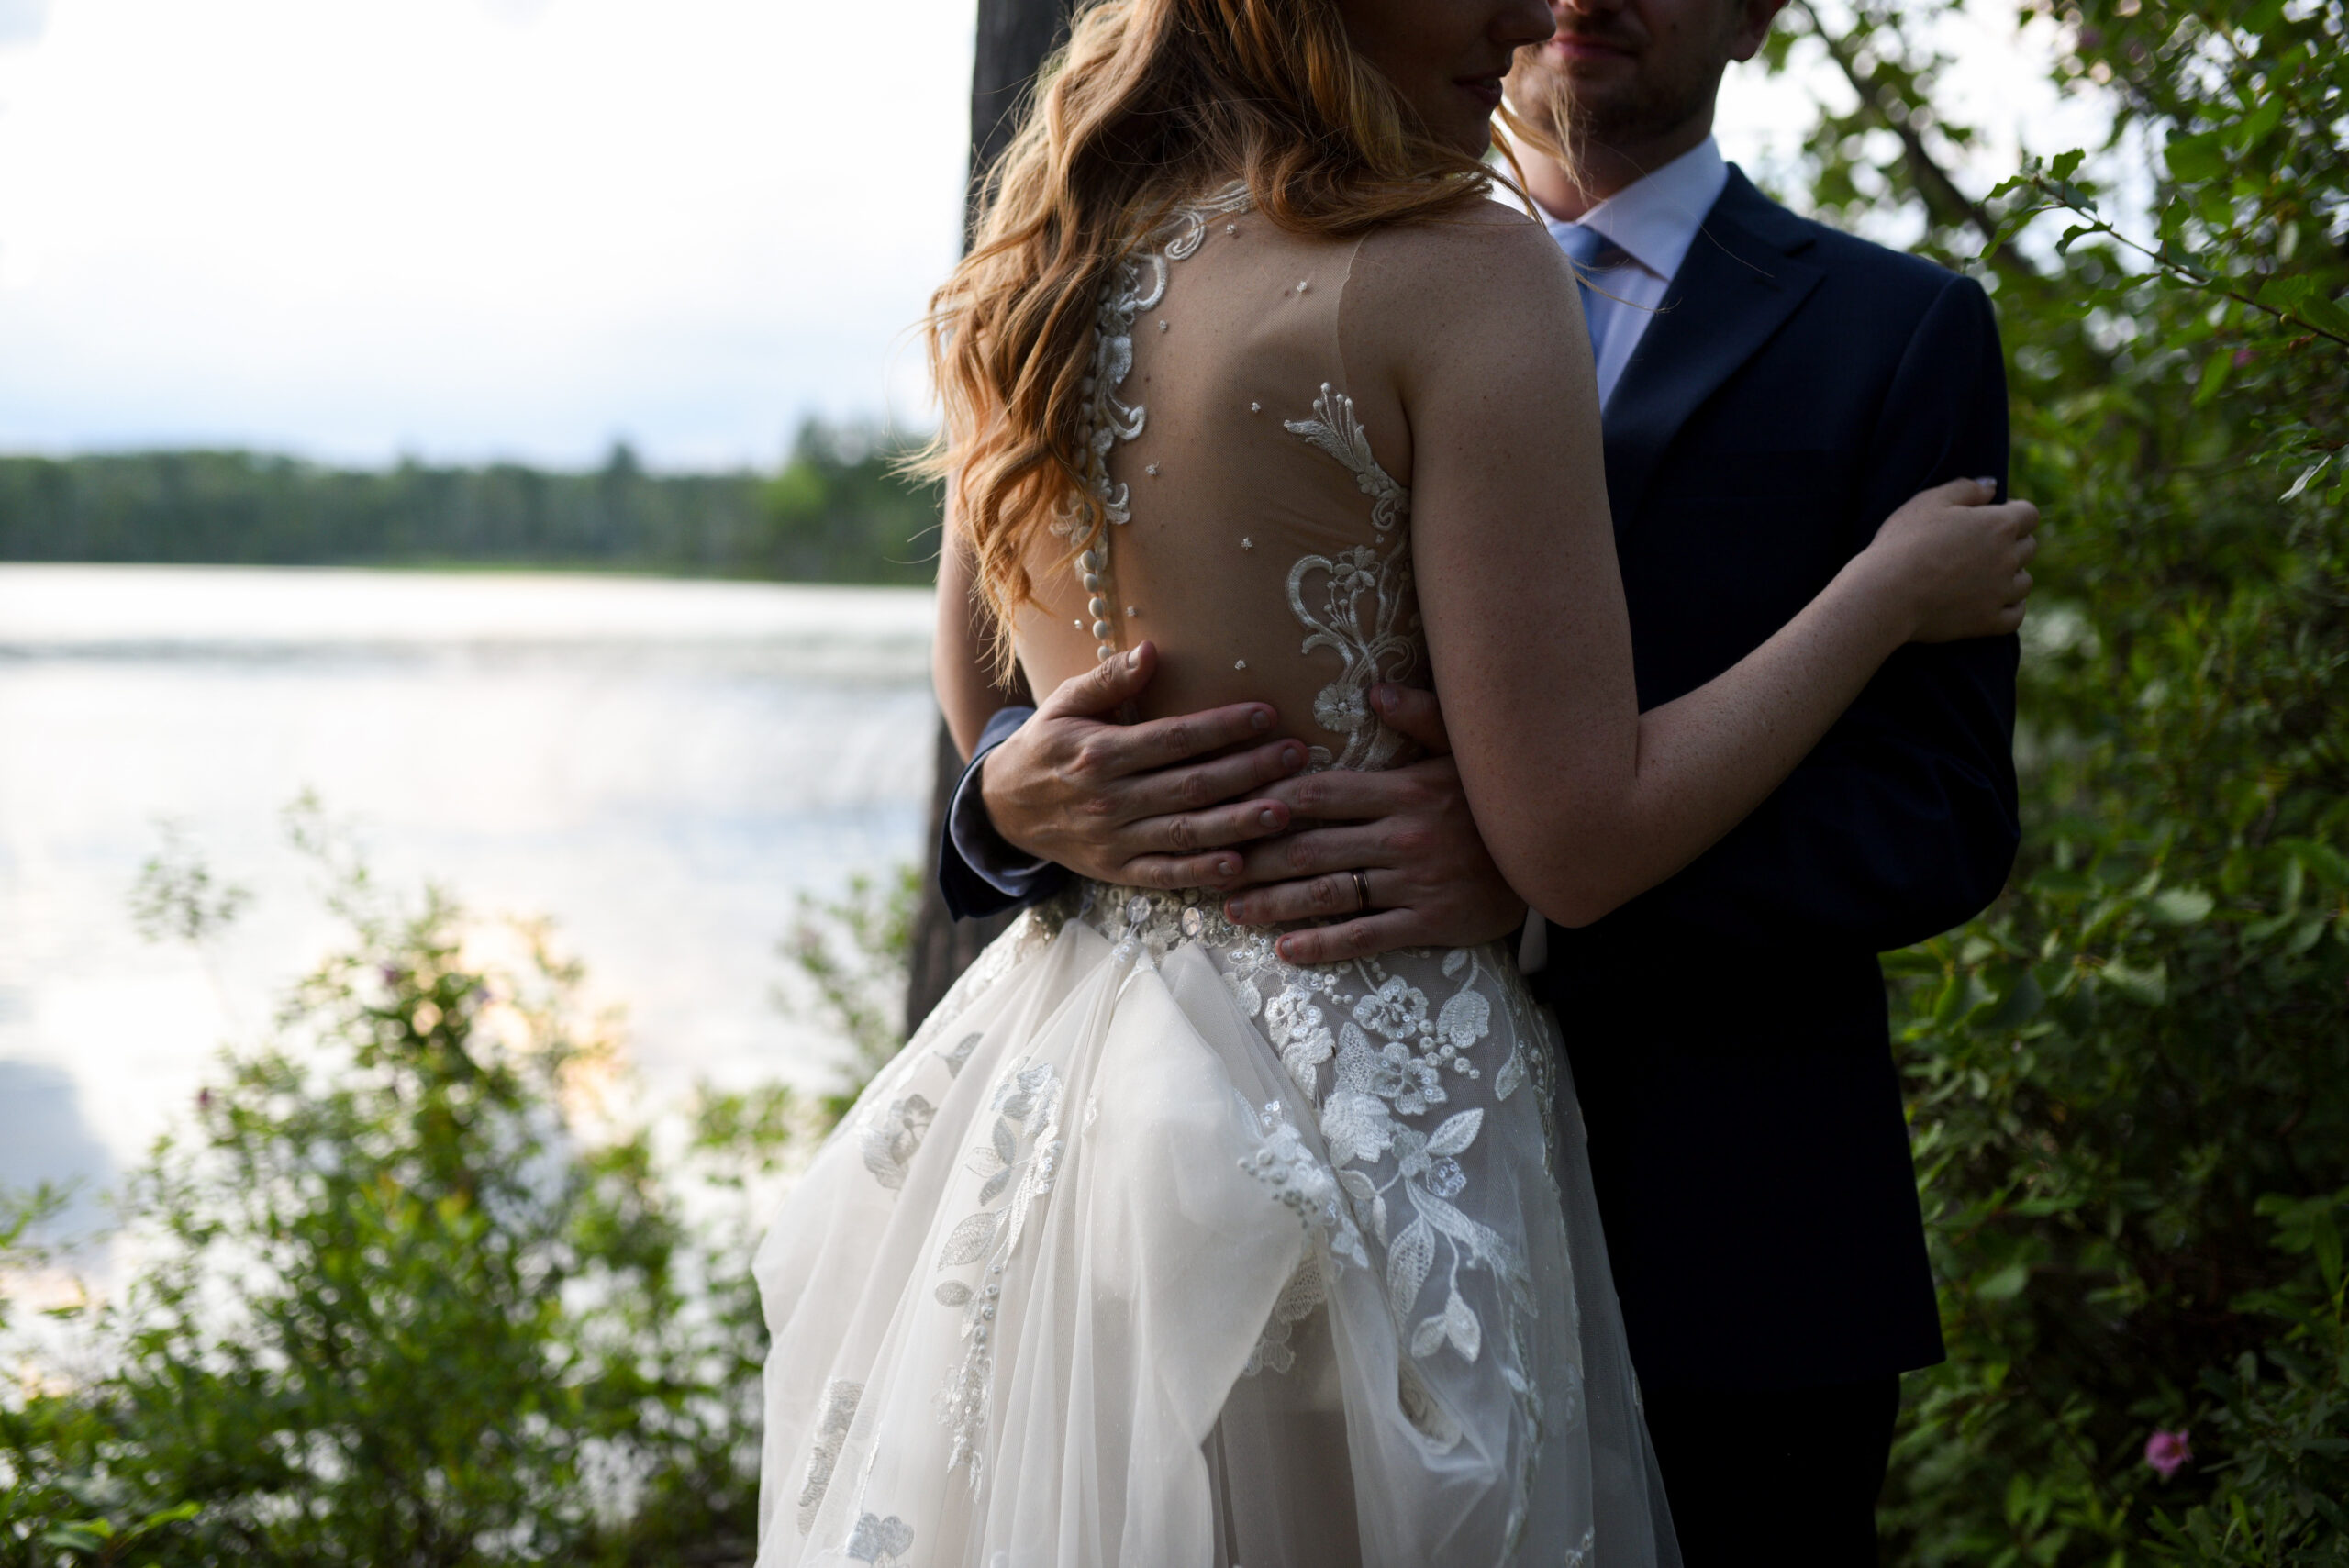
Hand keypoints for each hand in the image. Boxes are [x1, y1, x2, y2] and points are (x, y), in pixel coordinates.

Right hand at [978, 642, 1310, 888]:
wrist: (1004, 808)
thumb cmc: (1046, 746)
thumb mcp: (1064, 703)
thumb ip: (1108, 679)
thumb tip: (1152, 650)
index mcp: (1099, 753)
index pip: (1172, 738)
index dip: (1221, 727)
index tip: (1265, 714)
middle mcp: (1108, 798)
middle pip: (1189, 785)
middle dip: (1247, 770)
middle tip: (1295, 756)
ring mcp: (1114, 839)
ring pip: (1184, 832)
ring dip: (1237, 823)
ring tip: (1284, 812)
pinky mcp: (1117, 871)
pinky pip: (1164, 873)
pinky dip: (1201, 873)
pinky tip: (1239, 865)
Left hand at [1221, 685, 1526, 964]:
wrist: (1559, 854)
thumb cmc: (1498, 799)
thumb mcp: (1468, 749)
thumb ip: (1421, 717)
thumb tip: (1374, 691)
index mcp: (1405, 789)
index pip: (1320, 792)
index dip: (1269, 799)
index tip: (1228, 805)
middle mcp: (1404, 835)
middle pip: (1311, 845)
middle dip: (1255, 857)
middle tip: (1210, 864)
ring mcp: (1415, 881)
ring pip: (1330, 892)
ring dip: (1275, 902)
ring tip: (1232, 908)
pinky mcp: (1430, 921)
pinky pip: (1366, 935)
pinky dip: (1323, 945)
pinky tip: (1286, 949)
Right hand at [1863, 477, 2039, 642]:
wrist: (1886, 593)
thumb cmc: (1904, 543)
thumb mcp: (1928, 502)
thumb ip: (1966, 489)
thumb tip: (1991, 486)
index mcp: (1998, 525)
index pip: (2029, 514)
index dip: (2013, 513)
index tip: (1991, 517)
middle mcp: (2008, 558)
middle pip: (2029, 547)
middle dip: (2011, 543)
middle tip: (1980, 547)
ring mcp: (2000, 593)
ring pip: (2024, 582)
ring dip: (2011, 576)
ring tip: (1985, 576)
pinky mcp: (1987, 622)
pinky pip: (2016, 615)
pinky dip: (2009, 608)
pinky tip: (1993, 602)